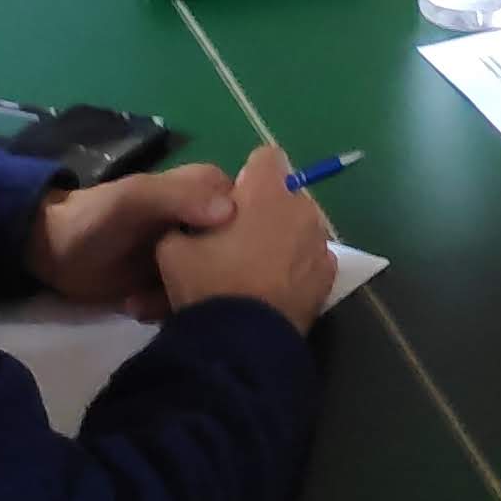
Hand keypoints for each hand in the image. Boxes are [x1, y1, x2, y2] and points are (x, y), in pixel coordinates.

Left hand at [24, 164, 238, 317]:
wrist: (51, 252)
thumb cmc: (95, 216)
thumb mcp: (135, 199)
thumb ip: (179, 197)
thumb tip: (230, 211)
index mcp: (206, 190)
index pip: (252, 207)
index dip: (255, 232)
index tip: (243, 261)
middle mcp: (205, 222)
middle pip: (237, 250)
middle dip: (220, 274)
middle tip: (191, 291)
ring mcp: (189, 256)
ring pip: (213, 280)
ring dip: (187, 296)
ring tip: (150, 301)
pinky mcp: (172, 285)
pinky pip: (188, 299)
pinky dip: (167, 309)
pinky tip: (139, 308)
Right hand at [156, 144, 338, 330]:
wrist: (242, 343)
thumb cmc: (208, 286)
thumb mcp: (172, 249)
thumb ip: (188, 220)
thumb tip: (198, 219)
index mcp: (266, 190)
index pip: (266, 157)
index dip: (247, 177)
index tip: (231, 204)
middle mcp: (301, 207)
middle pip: (284, 194)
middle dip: (265, 209)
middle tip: (238, 241)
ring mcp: (320, 242)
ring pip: (300, 226)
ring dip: (283, 237)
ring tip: (255, 269)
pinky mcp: (328, 276)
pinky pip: (311, 258)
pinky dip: (297, 266)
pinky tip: (274, 288)